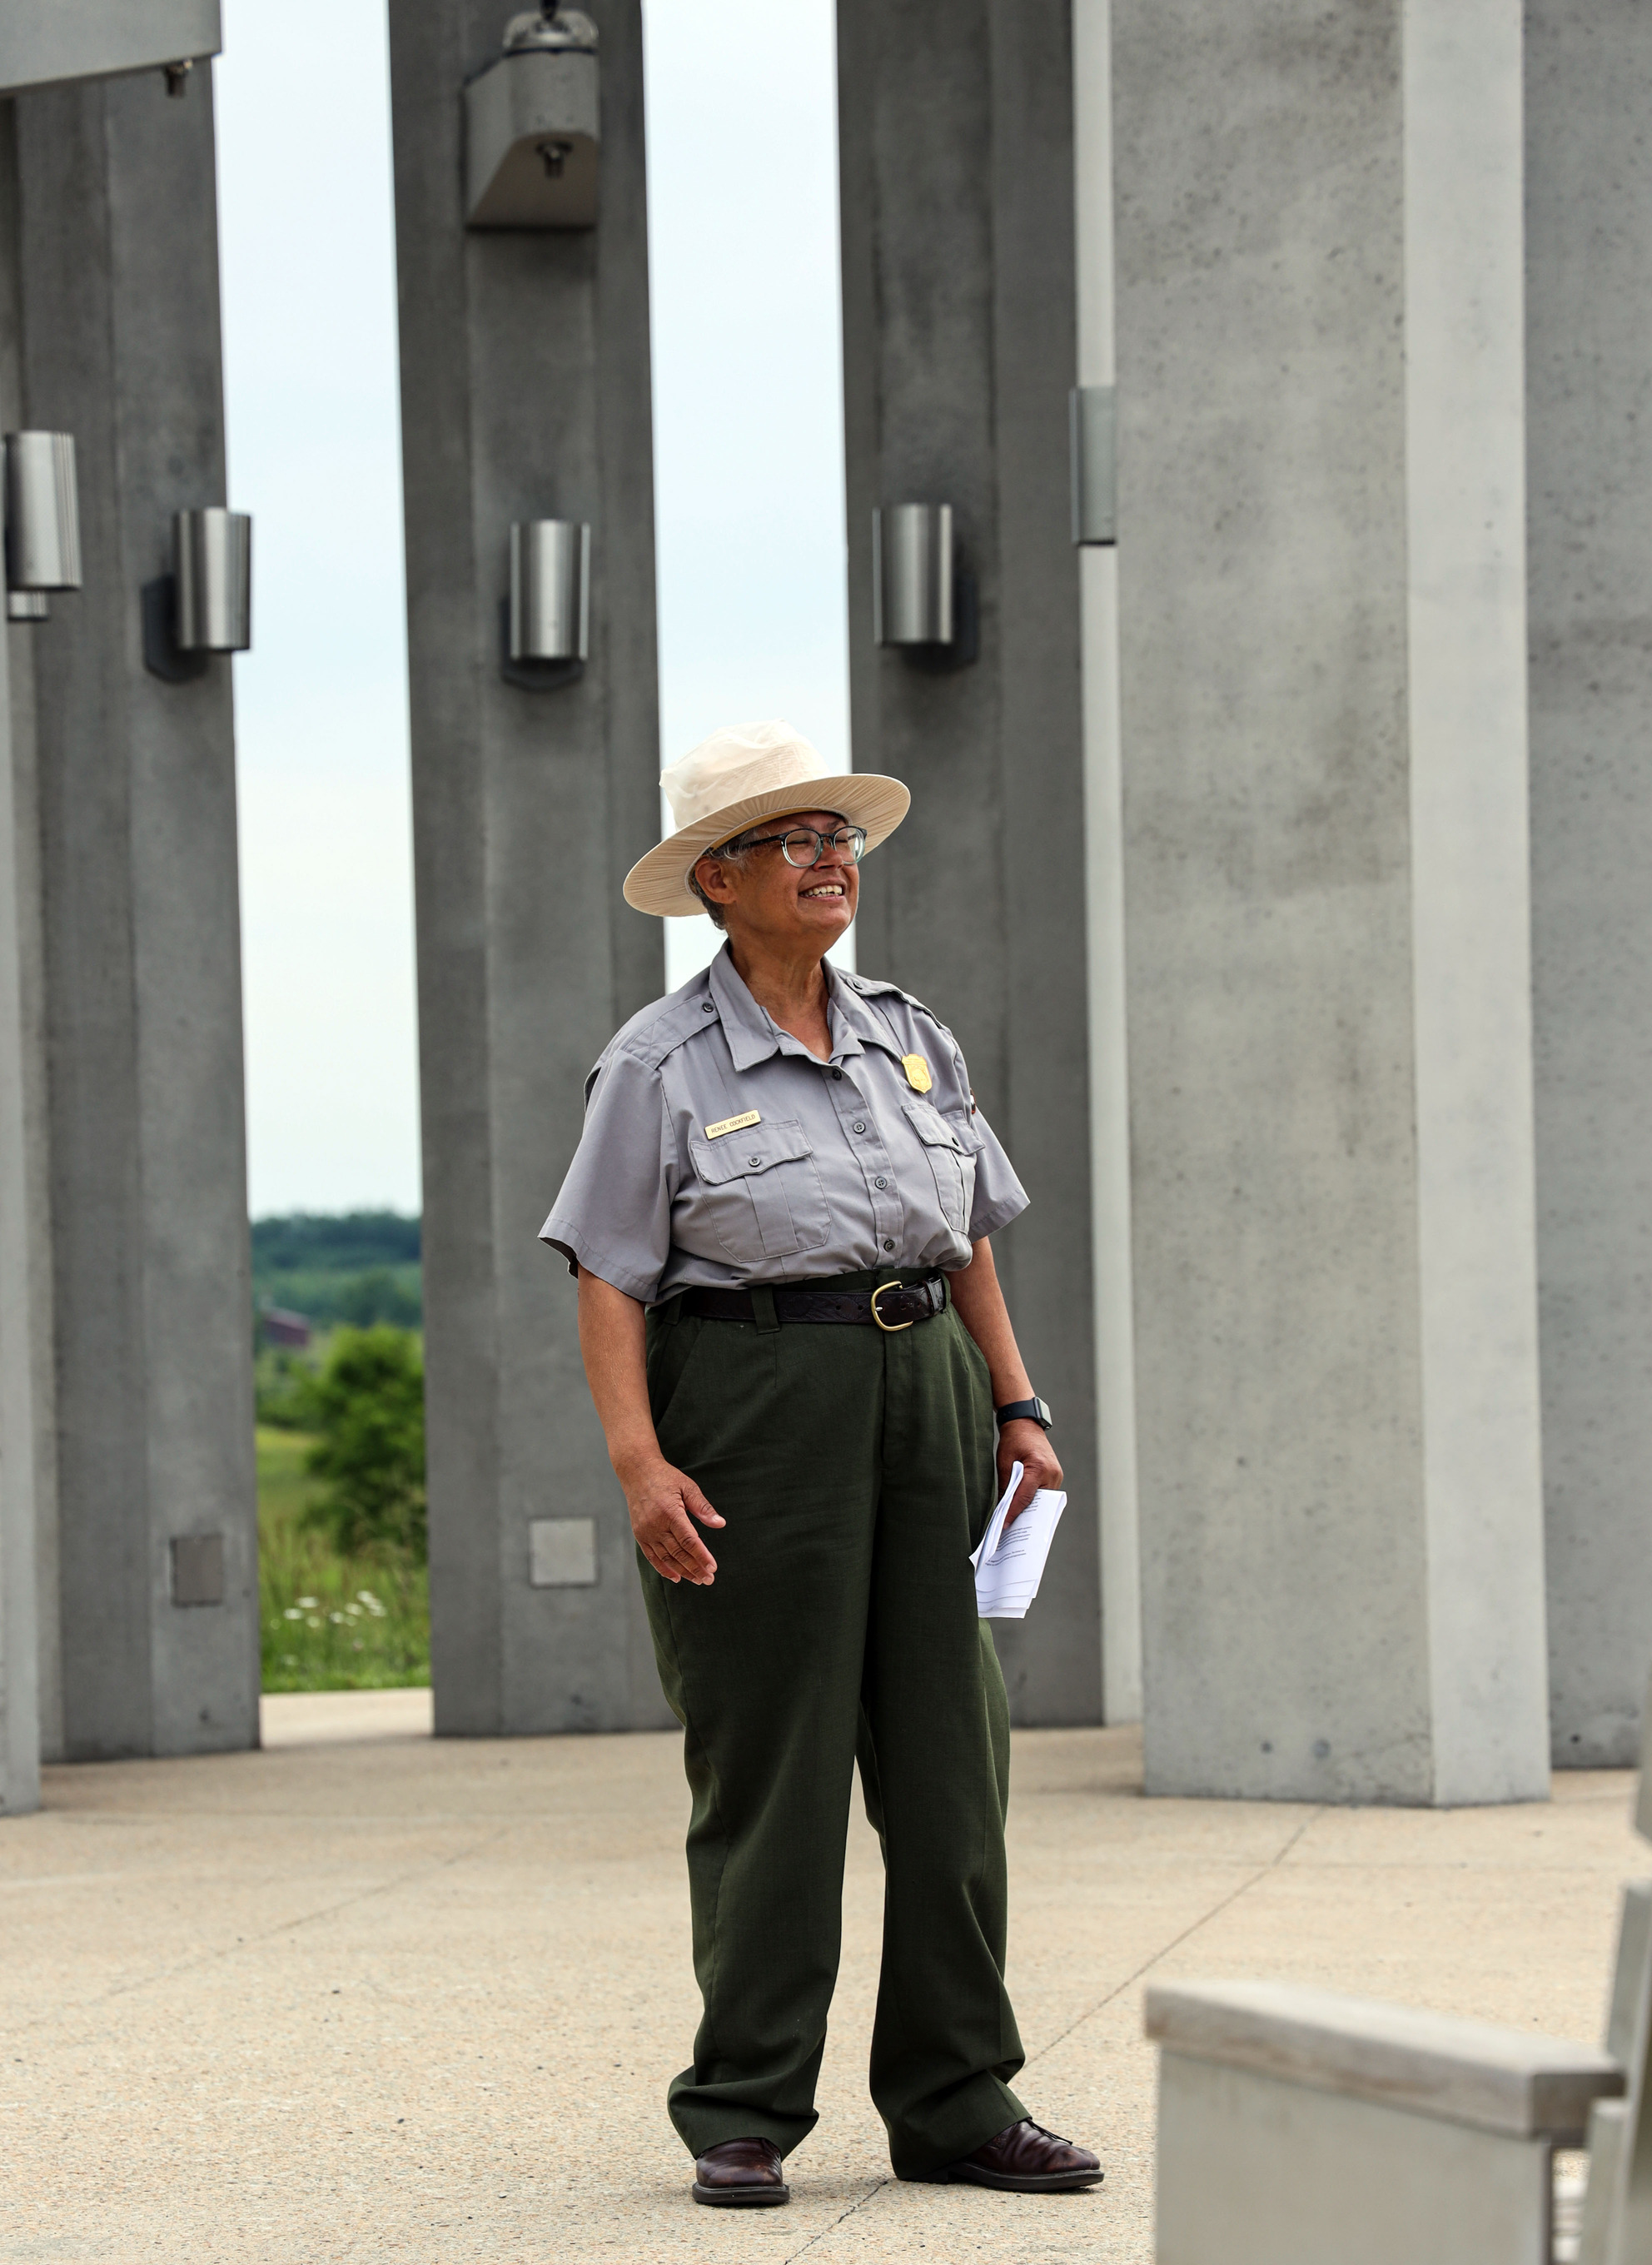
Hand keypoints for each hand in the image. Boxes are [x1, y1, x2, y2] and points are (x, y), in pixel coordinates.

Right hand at [617, 1452, 724, 1585]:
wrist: (637, 1472)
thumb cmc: (666, 1478)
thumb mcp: (688, 1487)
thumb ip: (703, 1508)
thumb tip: (720, 1524)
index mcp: (670, 1512)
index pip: (689, 1541)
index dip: (701, 1556)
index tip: (713, 1568)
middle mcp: (656, 1525)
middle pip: (678, 1553)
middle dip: (695, 1568)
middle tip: (709, 1579)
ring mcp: (645, 1531)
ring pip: (666, 1558)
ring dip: (682, 1571)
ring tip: (697, 1580)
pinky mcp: (639, 1534)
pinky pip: (651, 1557)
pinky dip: (663, 1569)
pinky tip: (676, 1578)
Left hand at [998, 1419, 1061, 1526]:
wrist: (1026, 1425)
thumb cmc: (1013, 1441)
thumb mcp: (1004, 1464)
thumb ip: (1006, 1487)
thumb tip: (1003, 1509)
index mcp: (1039, 1467)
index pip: (1025, 1497)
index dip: (1014, 1513)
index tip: (1005, 1526)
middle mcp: (1052, 1473)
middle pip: (1037, 1502)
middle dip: (1024, 1516)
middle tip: (1011, 1530)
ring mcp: (1056, 1475)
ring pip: (1042, 1500)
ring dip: (1031, 1510)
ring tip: (1017, 1523)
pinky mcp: (1055, 1477)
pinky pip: (1045, 1494)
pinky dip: (1035, 1501)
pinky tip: (1024, 1510)